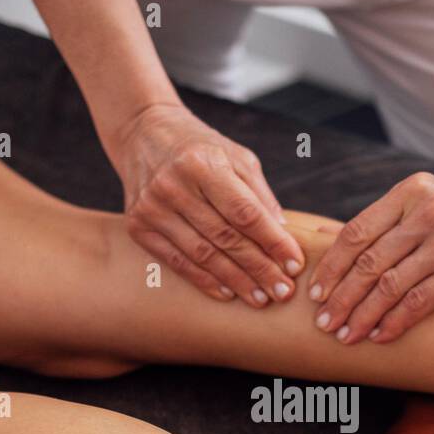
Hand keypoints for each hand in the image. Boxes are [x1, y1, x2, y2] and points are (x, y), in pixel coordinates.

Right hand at [114, 104, 303, 306]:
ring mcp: (152, 207)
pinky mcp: (138, 226)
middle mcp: (174, 185)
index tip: (295, 265)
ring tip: (260, 298)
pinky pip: (177, 261)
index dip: (273, 242)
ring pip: (202, 255)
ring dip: (235, 281)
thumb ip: (259, 195)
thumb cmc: (200, 148)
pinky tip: (227, 293)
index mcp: (203, 164)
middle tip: (283, 291)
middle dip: (259, 268)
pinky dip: (204, 280)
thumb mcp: (236, 157)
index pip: (245, 212)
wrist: (144, 134)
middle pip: (225, 238)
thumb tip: (284, 236)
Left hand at [307, 173, 433, 342]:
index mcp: (410, 193)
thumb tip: (327, 241)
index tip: (316, 293)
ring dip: (362, 316)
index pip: (357, 232)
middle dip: (340, 297)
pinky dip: (394, 322)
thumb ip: (388, 221)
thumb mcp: (429, 201)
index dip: (331, 266)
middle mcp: (427, 214)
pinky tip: (380, 336)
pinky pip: (418, 302)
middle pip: (368, 263)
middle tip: (323, 323)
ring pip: (389, 286)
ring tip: (345, 335)